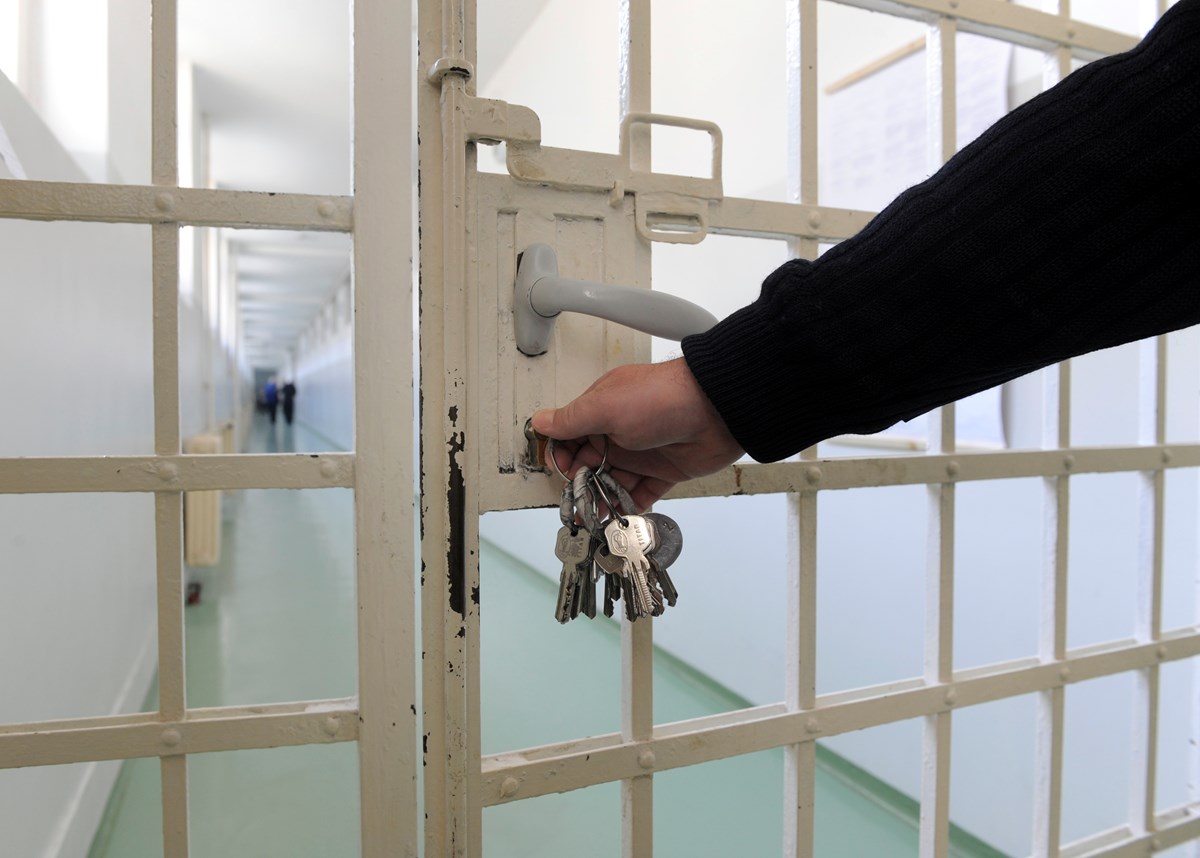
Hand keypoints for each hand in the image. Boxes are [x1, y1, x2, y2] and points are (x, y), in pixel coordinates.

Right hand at [531, 358, 742, 509]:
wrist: (716, 409)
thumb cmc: (659, 399)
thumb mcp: (605, 407)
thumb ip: (571, 420)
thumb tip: (539, 420)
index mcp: (602, 408)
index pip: (571, 435)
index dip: (561, 456)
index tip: (557, 473)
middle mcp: (620, 430)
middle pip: (590, 463)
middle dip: (579, 484)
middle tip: (574, 504)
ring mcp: (642, 452)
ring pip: (613, 482)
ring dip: (601, 500)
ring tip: (593, 519)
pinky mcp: (664, 471)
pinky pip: (641, 493)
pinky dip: (629, 506)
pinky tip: (618, 519)